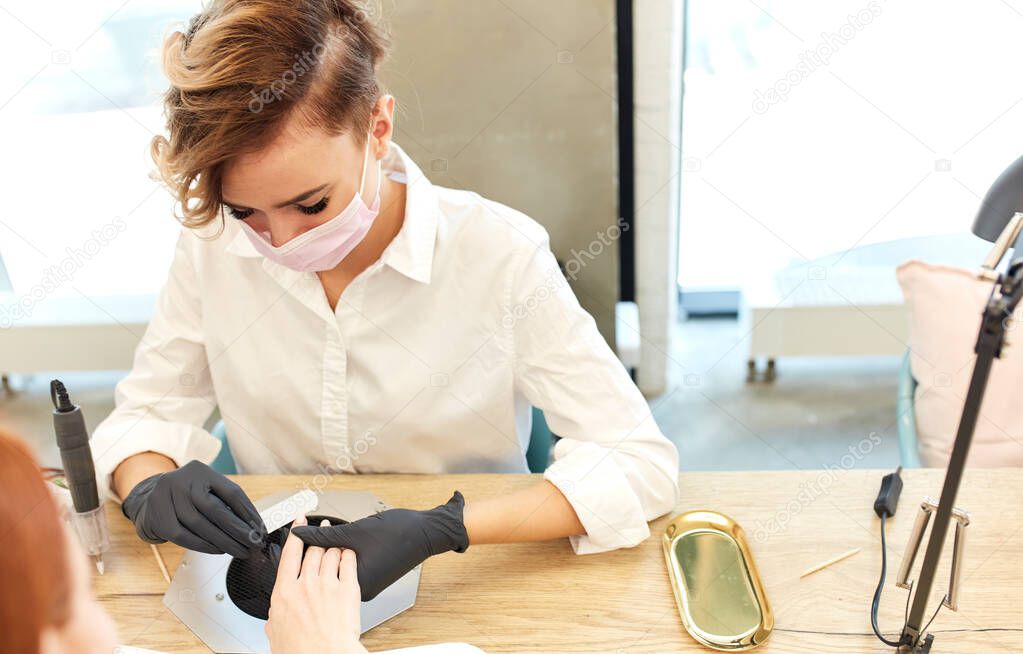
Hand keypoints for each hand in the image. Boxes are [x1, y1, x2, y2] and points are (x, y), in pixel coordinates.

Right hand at [121, 459, 266, 557]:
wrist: (147, 501)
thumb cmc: (186, 498)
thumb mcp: (205, 490)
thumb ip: (225, 502)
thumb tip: (254, 526)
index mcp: (201, 471)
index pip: (231, 492)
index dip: (249, 512)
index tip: (261, 529)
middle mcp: (182, 480)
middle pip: (215, 508)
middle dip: (238, 530)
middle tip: (254, 544)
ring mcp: (167, 497)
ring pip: (199, 524)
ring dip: (223, 541)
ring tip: (239, 550)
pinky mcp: (157, 516)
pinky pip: (184, 535)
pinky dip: (203, 545)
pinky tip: (218, 550)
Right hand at [266, 515, 366, 653]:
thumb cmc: (303, 652)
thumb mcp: (276, 635)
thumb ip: (274, 620)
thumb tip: (273, 617)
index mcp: (285, 593)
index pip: (290, 554)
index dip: (295, 533)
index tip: (298, 523)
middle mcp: (306, 584)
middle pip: (312, 550)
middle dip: (319, 535)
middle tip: (323, 526)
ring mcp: (328, 584)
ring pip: (331, 553)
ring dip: (334, 542)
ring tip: (337, 537)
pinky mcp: (348, 589)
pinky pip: (349, 562)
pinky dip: (348, 553)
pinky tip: (349, 551)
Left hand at [291, 491, 468, 600]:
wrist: (427, 532)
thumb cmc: (400, 533)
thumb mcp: (356, 532)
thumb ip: (324, 536)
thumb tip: (300, 534)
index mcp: (357, 585)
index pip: (320, 572)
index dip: (304, 549)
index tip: (295, 531)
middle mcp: (362, 589)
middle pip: (326, 571)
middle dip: (315, 550)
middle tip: (306, 527)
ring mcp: (367, 584)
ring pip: (336, 568)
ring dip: (329, 550)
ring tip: (326, 531)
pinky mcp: (372, 575)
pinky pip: (348, 566)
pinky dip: (342, 553)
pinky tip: (342, 540)